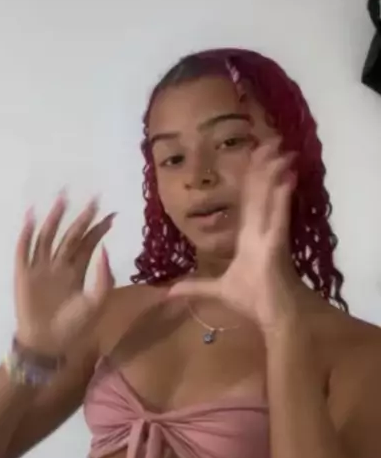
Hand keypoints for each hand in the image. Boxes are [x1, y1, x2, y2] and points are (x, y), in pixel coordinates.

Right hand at [14, 193, 115, 355]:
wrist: (48, 343)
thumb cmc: (74, 327)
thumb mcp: (96, 303)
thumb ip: (103, 277)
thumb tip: (104, 248)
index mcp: (77, 271)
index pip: (88, 244)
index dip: (98, 229)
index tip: (111, 213)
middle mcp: (59, 265)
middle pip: (70, 236)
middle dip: (81, 217)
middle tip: (92, 198)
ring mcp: (40, 268)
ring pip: (47, 237)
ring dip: (54, 218)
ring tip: (62, 199)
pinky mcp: (24, 274)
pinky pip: (24, 250)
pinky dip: (26, 233)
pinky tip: (30, 217)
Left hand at [168, 138, 300, 332]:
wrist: (275, 317)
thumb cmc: (252, 302)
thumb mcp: (217, 290)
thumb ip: (196, 286)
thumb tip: (170, 291)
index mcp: (249, 237)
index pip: (248, 201)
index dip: (251, 178)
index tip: (254, 155)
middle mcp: (261, 231)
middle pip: (260, 192)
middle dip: (264, 166)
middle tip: (271, 139)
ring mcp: (270, 235)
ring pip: (270, 198)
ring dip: (274, 173)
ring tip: (279, 148)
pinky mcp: (277, 245)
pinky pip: (279, 216)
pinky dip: (282, 196)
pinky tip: (287, 176)